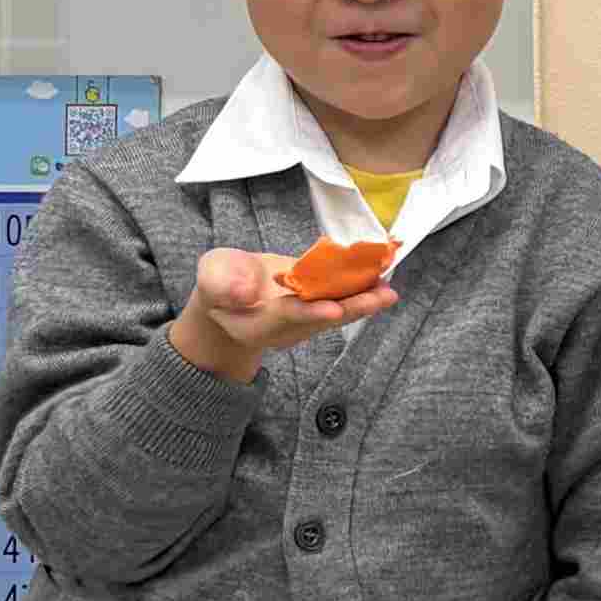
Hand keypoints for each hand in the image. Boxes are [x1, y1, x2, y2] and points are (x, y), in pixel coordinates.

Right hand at [168, 247, 396, 382]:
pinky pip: (342, 297)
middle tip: (383, 296)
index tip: (333, 309)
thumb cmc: (220, 283)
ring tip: (389, 288)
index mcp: (257, 323)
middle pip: (324, 318)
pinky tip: (381, 274)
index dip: (310, 312)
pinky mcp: (318, 305)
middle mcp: (288, 327)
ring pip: (339, 310)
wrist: (229, 296)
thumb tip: (243, 290)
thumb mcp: (211, 277)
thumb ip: (222, 284)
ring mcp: (305, 319)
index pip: (287, 317)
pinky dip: (362, 287)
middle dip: (355, 307)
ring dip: (366, 299)